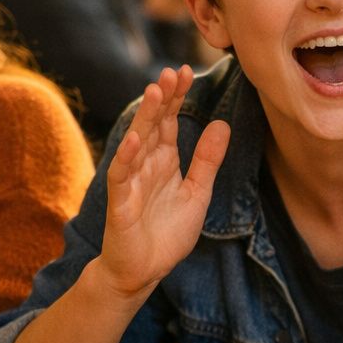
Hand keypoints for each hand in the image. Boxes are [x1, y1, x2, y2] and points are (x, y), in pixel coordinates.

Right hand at [94, 66, 229, 300]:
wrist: (144, 271)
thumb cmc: (167, 233)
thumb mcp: (198, 193)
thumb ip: (207, 160)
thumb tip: (222, 123)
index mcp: (164, 160)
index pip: (168, 121)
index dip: (176, 97)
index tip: (187, 71)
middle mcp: (146, 165)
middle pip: (153, 124)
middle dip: (162, 98)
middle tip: (172, 71)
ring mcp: (131, 181)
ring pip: (136, 143)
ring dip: (144, 117)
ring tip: (154, 91)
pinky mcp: (120, 203)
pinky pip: (122, 176)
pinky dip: (127, 157)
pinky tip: (136, 139)